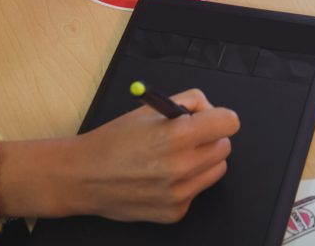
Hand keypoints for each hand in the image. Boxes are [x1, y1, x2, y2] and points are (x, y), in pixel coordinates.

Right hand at [0, 89, 239, 222]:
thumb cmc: (114, 141)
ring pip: (216, 169)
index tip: (211, 118)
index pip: (229, 122)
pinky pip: (197, 190)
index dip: (219, 116)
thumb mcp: (149, 109)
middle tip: (187, 136)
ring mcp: (179, 193)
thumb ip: (187, 102)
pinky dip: (187, 182)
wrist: (85, 177)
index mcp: (176, 135)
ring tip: (175, 156)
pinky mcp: (175, 212)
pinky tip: (162, 177)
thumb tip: (211, 109)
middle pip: (225, 146)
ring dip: (203, 160)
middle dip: (210, 138)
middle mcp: (181, 166)